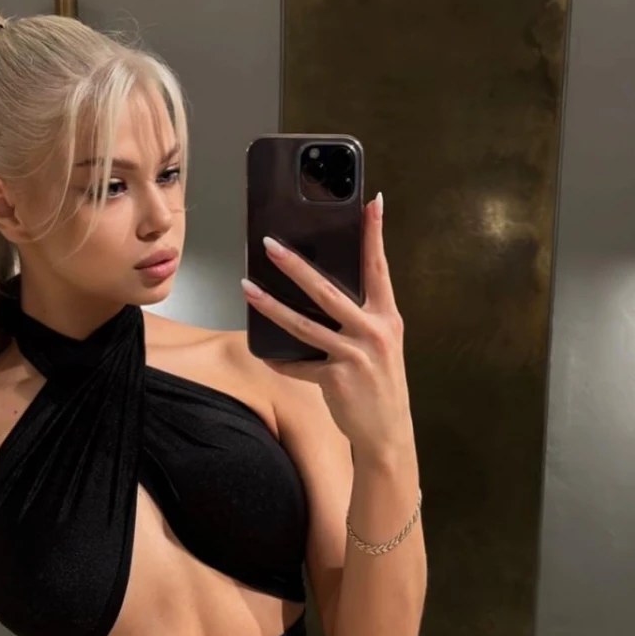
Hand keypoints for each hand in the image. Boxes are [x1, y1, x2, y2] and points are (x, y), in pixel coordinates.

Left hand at [241, 192, 410, 460]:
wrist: (388, 433)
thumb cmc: (380, 384)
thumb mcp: (381, 345)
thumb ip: (359, 318)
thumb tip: (322, 293)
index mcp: (387, 317)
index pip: (379, 267)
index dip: (374, 234)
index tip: (371, 202)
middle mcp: (373, 331)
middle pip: (328, 290)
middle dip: (296, 266)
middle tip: (270, 244)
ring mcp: (355, 355)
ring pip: (303, 324)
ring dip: (270, 306)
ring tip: (246, 287)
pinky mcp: (336, 378)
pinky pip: (298, 364)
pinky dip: (280, 360)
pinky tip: (264, 353)